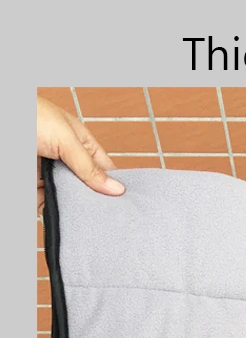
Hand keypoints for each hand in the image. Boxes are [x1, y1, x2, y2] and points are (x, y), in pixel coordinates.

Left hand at [37, 96, 124, 213]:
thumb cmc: (29, 116)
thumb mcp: (66, 139)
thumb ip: (89, 167)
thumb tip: (116, 189)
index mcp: (79, 142)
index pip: (104, 168)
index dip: (114, 184)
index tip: (125, 203)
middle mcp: (66, 159)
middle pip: (87, 187)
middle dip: (95, 200)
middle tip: (109, 217)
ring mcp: (49, 174)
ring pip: (69, 198)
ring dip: (76, 208)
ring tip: (90, 221)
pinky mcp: (34, 188)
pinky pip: (49, 204)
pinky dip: (57, 212)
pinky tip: (67, 219)